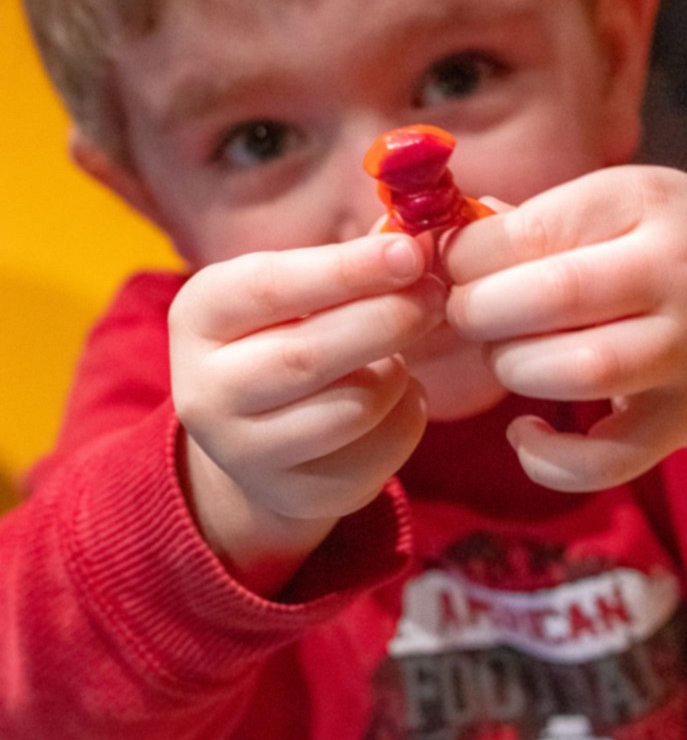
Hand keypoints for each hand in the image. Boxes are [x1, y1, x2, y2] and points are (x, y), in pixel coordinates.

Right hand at [169, 234, 445, 590]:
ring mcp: (245, 453)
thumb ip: (345, 268)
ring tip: (404, 348)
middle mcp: (206, 390)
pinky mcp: (297, 495)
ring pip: (352, 407)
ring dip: (398, 371)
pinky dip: (406, 413)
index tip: (410, 251)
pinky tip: (396, 396)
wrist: (255, 434)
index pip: (269, 287)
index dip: (347, 269)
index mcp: (198, 316)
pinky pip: (379, 451)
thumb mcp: (294, 293)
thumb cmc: (284, 335)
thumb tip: (415, 244)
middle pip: (309, 355)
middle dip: (387, 318)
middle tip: (435, 293)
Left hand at [444, 165, 686, 491]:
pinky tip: (526, 432)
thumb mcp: (632, 202)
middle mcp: (669, 273)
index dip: (461, 260)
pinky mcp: (686, 421)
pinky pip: (606, 459)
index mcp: (641, 202)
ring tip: (509, 358)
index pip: (523, 232)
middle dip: (477, 313)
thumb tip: (445, 241)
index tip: (445, 272)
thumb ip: (544, 220)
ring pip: (572, 372)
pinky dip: (549, 458)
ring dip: (512, 370)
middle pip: (544, 297)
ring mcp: (682, 352)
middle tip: (467, 316)